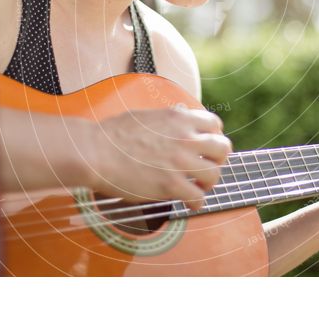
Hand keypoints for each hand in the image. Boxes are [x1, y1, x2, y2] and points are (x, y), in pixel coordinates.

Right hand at [85, 106, 231, 210]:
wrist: (95, 151)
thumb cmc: (113, 134)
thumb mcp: (147, 114)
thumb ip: (169, 118)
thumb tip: (180, 117)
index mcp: (179, 118)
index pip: (214, 124)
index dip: (214, 137)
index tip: (207, 147)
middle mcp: (185, 137)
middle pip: (223, 148)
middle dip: (217, 159)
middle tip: (207, 167)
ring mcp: (180, 162)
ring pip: (214, 174)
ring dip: (208, 182)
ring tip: (198, 187)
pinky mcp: (171, 185)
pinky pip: (198, 197)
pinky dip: (197, 202)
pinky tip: (190, 203)